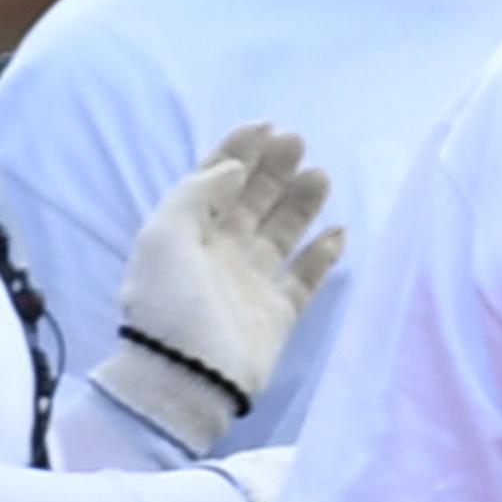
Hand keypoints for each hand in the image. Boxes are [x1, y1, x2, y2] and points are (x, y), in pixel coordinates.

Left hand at [97, 126, 345, 453]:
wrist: (188, 376)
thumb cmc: (170, 302)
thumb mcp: (164, 235)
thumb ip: (197, 193)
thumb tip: (234, 169)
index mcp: (186, 234)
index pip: (215, 182)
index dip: (238, 153)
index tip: (267, 126)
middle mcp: (219, 254)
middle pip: (251, 202)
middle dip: (273, 170)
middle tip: (298, 143)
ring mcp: (251, 283)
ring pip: (281, 233)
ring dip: (300, 203)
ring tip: (320, 175)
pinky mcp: (279, 312)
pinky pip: (305, 277)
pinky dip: (323, 255)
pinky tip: (337, 232)